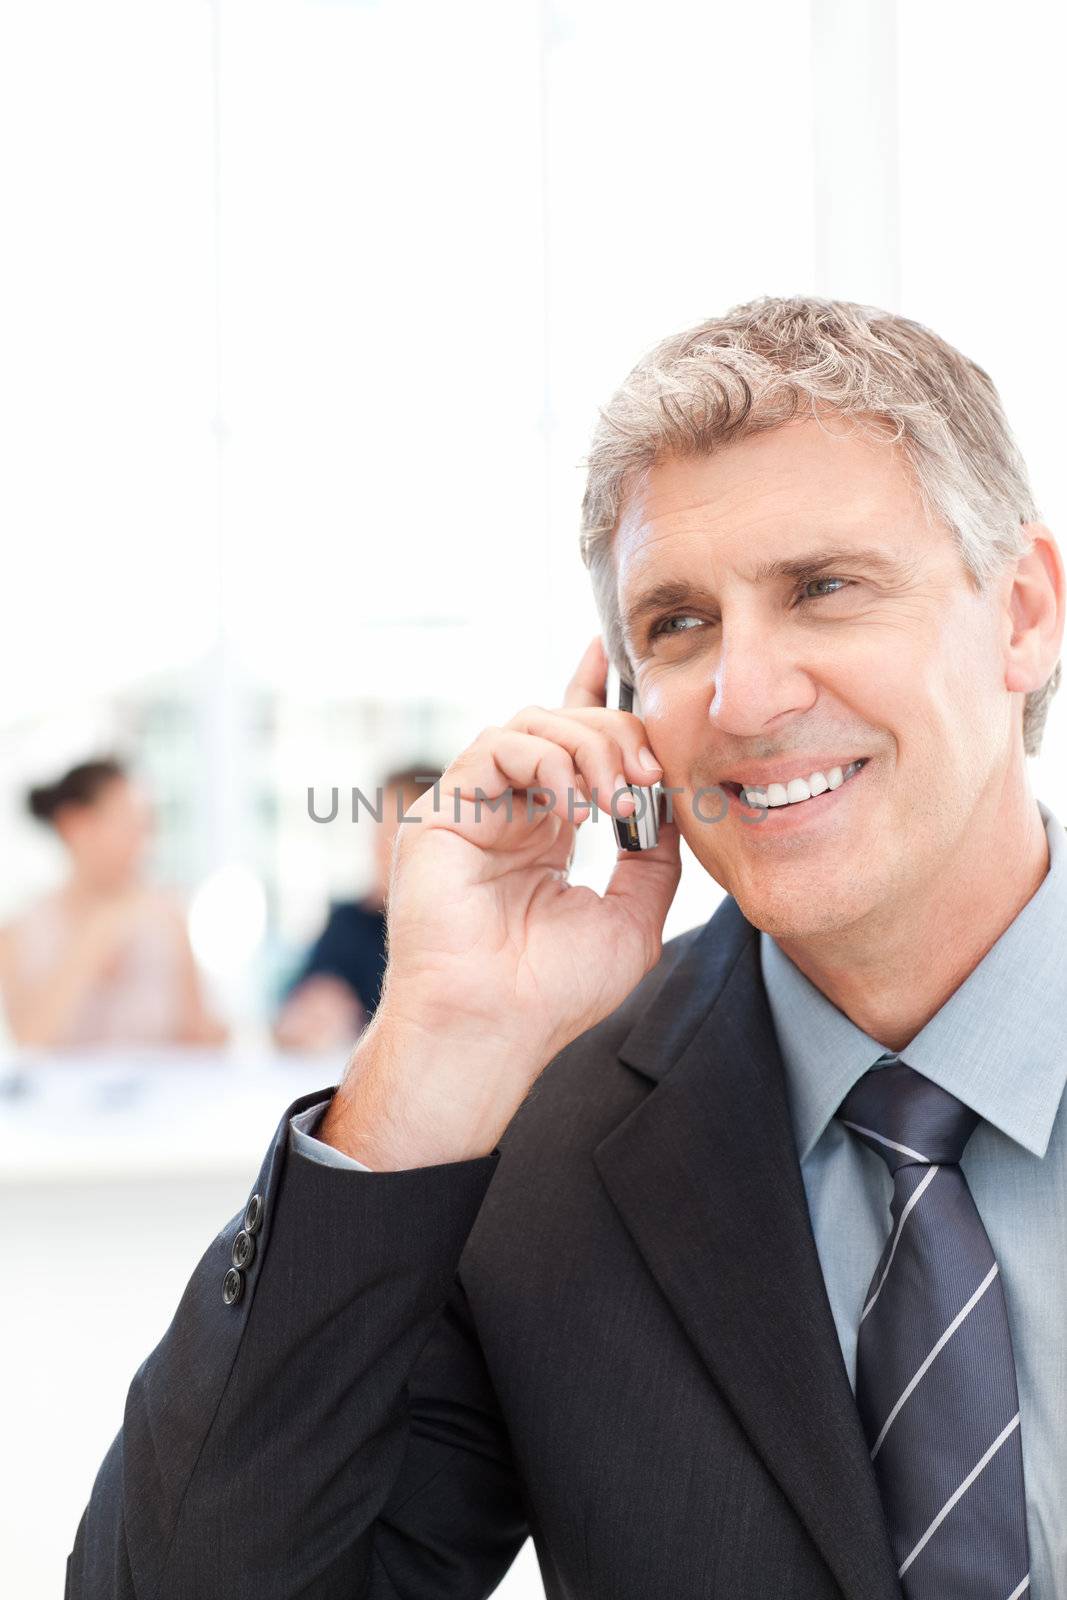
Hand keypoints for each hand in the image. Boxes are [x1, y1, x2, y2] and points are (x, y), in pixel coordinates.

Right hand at [321, 637, 681, 1165]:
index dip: (591, 694)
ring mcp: (474, 809)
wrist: (495, 1026)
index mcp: (546, 831)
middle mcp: (507, 813)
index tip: (616, 657)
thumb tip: (676, 800)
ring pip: (531, 725)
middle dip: (616, 735)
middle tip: (645, 780)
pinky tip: (574, 811)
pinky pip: (497, 748)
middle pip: (562, 725)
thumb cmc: (556, 990)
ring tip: (614, 803)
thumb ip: (656, 854)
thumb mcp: (635, 914)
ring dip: (587, 749)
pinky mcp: (443, 811)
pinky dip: (546, 764)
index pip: (569, 744)